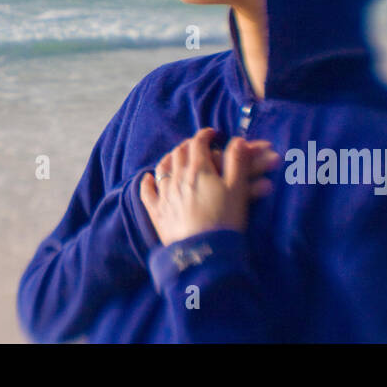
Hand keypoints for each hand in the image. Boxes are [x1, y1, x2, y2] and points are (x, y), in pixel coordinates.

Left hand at [138, 127, 281, 244]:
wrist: (204, 252)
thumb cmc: (225, 220)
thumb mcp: (238, 189)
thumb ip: (238, 162)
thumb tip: (238, 140)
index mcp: (198, 168)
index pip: (198, 143)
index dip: (205, 135)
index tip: (213, 134)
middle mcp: (177, 177)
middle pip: (179, 152)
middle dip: (189, 145)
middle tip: (197, 146)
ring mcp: (164, 194)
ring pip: (162, 167)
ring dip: (170, 158)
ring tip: (176, 157)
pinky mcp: (156, 212)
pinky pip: (147, 192)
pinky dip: (147, 182)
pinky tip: (148, 178)